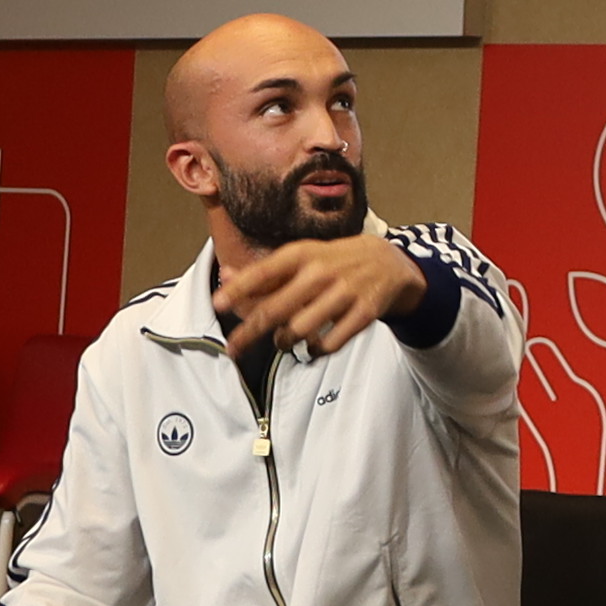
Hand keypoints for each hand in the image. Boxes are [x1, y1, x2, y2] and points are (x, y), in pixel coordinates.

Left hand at [218, 228, 421, 358]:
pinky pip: (329, 344)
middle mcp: (321, 272)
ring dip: (285, 341)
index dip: (239, 290)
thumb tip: (225, 278)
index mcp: (302, 255)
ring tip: (284, 339)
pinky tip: (312, 344)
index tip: (218, 305)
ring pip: (299, 330)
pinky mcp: (364, 314)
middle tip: (233, 348)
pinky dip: (315, 350)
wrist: (387, 262)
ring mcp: (345, 293)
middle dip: (249, 332)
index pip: (263, 273)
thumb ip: (264, 273)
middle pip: (276, 309)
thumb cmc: (333, 262)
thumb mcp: (300, 258)